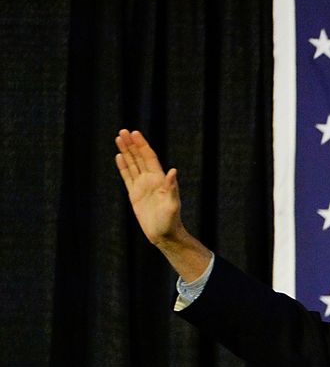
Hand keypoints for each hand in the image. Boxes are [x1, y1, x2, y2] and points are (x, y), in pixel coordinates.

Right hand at [115, 129, 183, 243]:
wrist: (164, 235)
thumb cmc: (170, 221)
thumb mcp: (172, 204)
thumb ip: (172, 188)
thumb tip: (173, 171)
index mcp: (160, 180)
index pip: (149, 158)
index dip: (142, 145)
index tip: (135, 133)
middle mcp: (151, 180)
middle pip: (139, 158)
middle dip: (132, 144)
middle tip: (123, 131)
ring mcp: (142, 186)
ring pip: (133, 165)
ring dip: (126, 152)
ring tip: (119, 138)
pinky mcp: (135, 194)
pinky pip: (127, 177)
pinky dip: (123, 166)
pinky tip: (119, 156)